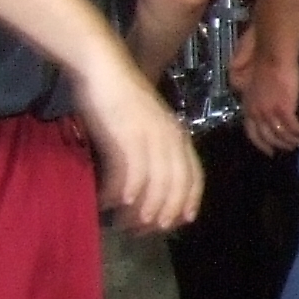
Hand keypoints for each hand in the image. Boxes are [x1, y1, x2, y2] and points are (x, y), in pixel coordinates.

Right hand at [77, 59, 202, 232]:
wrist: (104, 68)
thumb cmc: (122, 97)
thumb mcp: (149, 124)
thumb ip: (156, 150)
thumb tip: (149, 184)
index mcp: (178, 135)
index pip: (194, 178)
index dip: (188, 203)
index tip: (179, 222)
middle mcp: (170, 138)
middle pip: (175, 188)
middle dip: (163, 214)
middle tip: (144, 230)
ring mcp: (150, 138)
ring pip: (154, 186)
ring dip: (141, 209)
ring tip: (126, 223)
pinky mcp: (126, 137)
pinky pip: (129, 175)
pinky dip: (122, 193)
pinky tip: (111, 202)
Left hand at [233, 39, 298, 154]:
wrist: (272, 56)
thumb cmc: (261, 62)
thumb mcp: (250, 83)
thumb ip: (253, 95)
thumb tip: (256, 102)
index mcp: (248, 106)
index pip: (252, 132)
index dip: (260, 144)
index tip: (269, 151)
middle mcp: (256, 113)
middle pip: (267, 137)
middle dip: (278, 146)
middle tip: (288, 149)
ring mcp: (269, 112)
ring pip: (280, 134)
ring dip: (290, 141)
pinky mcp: (283, 109)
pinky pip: (292, 127)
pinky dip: (298, 132)